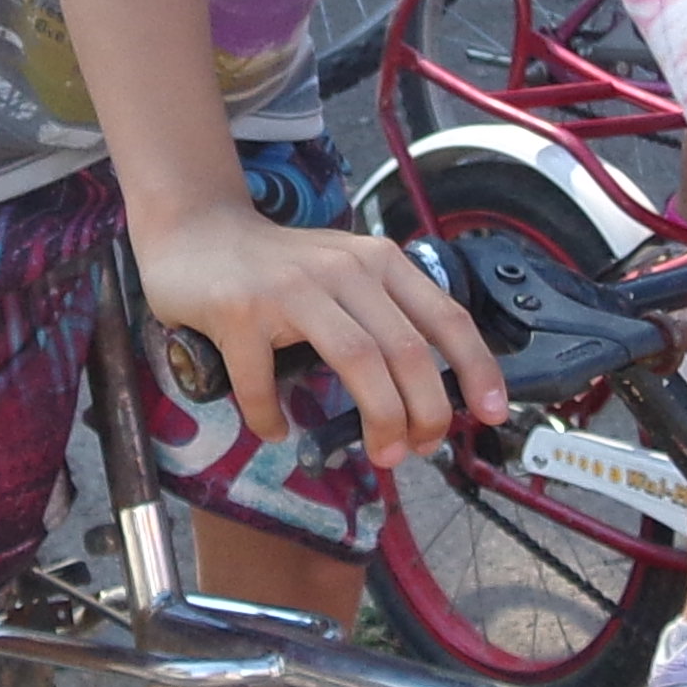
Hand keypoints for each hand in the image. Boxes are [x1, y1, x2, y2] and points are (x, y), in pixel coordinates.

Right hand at [129, 207, 506, 467]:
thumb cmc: (276, 270)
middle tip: (419, 449)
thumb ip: (384, 318)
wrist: (194, 232)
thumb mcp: (345, 277)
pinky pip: (264, 381)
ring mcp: (290, 288)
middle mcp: (342, 269)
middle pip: (407, 351)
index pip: (445, 317)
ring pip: (357, 361)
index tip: (492, 413)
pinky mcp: (240, 310)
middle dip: (426, 413)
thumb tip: (430, 392)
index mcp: (378, 262)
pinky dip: (272, 416)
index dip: (477, 368)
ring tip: (381, 453)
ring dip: (379, 419)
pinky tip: (276, 430)